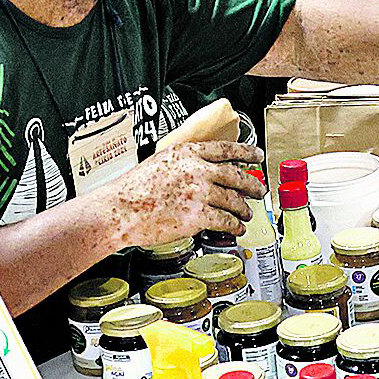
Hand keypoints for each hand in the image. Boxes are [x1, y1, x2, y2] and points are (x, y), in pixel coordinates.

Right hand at [105, 99, 265, 245]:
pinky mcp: (198, 216)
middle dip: (252, 185)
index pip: (226, 149)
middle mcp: (197, 170)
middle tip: (259, 190)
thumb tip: (201, 171)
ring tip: (247, 214)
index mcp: (188, 153)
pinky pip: (225, 221)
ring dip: (244, 209)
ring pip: (233, 200)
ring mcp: (199, 193)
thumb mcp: (159, 162)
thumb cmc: (132, 189)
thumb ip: (183, 164)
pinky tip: (236, 229)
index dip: (246, 153)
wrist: (119, 210)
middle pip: (236, 176)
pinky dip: (234, 226)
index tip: (257, 156)